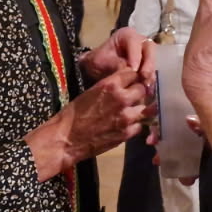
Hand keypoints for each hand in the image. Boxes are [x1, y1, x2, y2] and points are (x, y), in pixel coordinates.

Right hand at [25, 67, 154, 180]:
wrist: (66, 138)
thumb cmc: (74, 114)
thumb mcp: (91, 92)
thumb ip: (110, 87)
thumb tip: (124, 84)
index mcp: (110, 85)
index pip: (133, 73)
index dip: (132, 77)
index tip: (131, 81)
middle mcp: (122, 98)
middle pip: (142, 89)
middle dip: (138, 91)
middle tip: (132, 97)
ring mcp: (126, 117)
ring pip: (145, 107)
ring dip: (139, 108)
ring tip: (131, 111)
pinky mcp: (127, 133)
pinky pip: (140, 125)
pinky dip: (135, 124)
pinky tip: (127, 125)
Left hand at [81, 26, 157, 89]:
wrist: (96, 70)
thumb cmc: (98, 62)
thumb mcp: (101, 62)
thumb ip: (115, 64)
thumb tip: (130, 71)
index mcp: (126, 35)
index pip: (134, 43)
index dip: (135, 56)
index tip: (133, 70)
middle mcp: (139, 41)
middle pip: (149, 49)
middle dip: (148, 64)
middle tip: (144, 77)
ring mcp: (145, 52)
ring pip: (154, 59)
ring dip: (151, 73)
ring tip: (147, 85)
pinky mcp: (148, 64)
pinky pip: (153, 70)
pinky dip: (151, 79)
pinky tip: (148, 89)